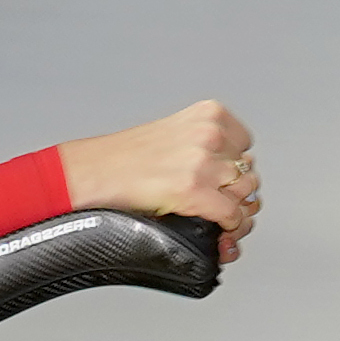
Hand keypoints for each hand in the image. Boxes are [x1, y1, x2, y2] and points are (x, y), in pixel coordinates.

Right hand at [57, 100, 259, 260]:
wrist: (91, 172)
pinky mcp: (193, 190)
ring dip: (233, 210)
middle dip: (234, 192)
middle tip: (216, 203)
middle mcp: (210, 133)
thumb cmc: (123, 159)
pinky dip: (226, 226)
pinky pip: (231, 215)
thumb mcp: (174, 134)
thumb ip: (205, 146)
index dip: (232, 166)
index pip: (246, 145)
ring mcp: (202, 162)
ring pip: (245, 194)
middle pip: (248, 171)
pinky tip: (210, 225)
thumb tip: (232, 177)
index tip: (218, 178)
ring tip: (214, 215)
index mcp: (209, 114)